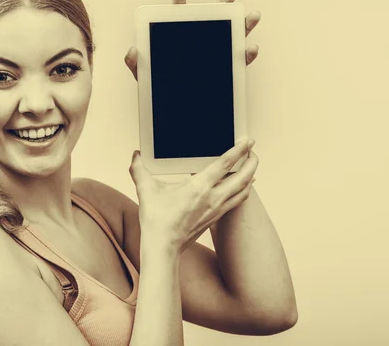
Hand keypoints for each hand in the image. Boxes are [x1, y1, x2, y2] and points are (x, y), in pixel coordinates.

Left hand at [124, 0, 261, 78]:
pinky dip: (247, 54)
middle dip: (224, 2)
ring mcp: (217, 52)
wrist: (176, 107)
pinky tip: (251, 48)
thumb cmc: (160, 85)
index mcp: (180, 36)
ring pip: (233, 34)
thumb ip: (135, 62)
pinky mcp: (227, 69)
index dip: (179, 1)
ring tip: (252, 14)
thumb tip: (133, 50)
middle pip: (214, 17)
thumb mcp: (144, 74)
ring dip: (245, 24)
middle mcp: (201, 39)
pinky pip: (240, 60)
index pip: (179, 14)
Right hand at [129, 139, 258, 253]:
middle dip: (252, 161)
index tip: (248, 140)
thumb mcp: (146, 190)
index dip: (240, 150)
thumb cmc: (156, 220)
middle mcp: (213, 198)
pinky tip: (243, 186)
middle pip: (244, 177)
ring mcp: (217, 209)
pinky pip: (237, 201)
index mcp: (199, 187)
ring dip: (250, 176)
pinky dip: (244, 190)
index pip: (225, 164)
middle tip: (252, 150)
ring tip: (251, 166)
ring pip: (244, 190)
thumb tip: (135, 155)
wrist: (163, 247)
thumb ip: (139, 169)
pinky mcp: (216, 218)